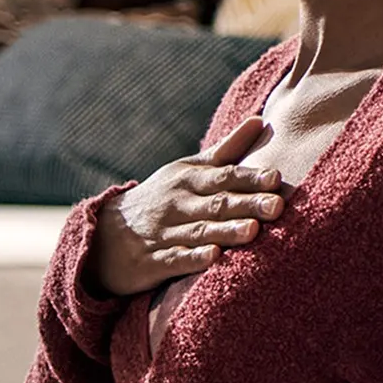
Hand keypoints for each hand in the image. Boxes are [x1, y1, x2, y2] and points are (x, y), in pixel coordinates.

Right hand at [87, 116, 283, 297]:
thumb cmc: (161, 198)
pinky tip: (212, 258)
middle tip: (277, 206)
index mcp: (188, 180)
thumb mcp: (187, 170)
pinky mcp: (151, 262)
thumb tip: (259, 119)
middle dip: (246, 205)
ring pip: (199, 231)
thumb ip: (226, 151)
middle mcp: (177, 204)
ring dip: (225, 231)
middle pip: (216, 204)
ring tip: (252, 231)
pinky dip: (192, 258)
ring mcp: (163, 233)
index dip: (250, 178)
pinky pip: (174, 259)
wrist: (105, 234)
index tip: (276, 178)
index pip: (224, 176)